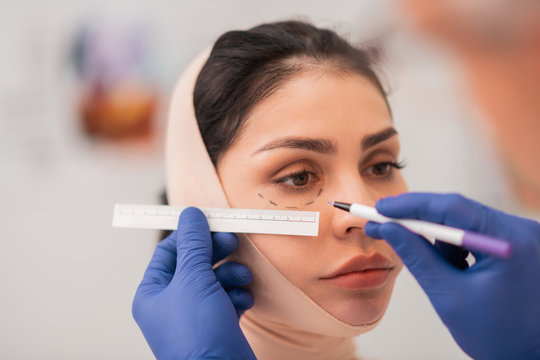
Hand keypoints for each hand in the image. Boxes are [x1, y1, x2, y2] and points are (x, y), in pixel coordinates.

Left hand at [132, 207, 255, 359]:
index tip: (212, 222)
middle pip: (194, 263)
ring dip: (231, 274)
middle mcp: (170, 303)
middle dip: (216, 252)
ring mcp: (194, 315)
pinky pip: (227, 299)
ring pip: (214, 280)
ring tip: (243, 276)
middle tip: (233, 240)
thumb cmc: (197, 333)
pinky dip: (237, 295)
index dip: (190, 235)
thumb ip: (194, 244)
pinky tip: (244, 299)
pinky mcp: (216, 325)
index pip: (169, 251)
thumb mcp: (193, 279)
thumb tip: (191, 213)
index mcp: (152, 292)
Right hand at [365, 193, 539, 359]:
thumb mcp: (448, 295)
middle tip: (383, 223)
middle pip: (458, 210)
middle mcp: (520, 229)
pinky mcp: (514, 241)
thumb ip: (416, 257)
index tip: (381, 209)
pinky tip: (456, 272)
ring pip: (462, 221)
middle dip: (418, 219)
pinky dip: (454, 247)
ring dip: (439, 240)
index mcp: (509, 241)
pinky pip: (474, 232)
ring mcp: (519, 234)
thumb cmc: (498, 334)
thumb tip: (386, 228)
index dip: (412, 205)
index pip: (453, 208)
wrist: (532, 355)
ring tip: (442, 274)